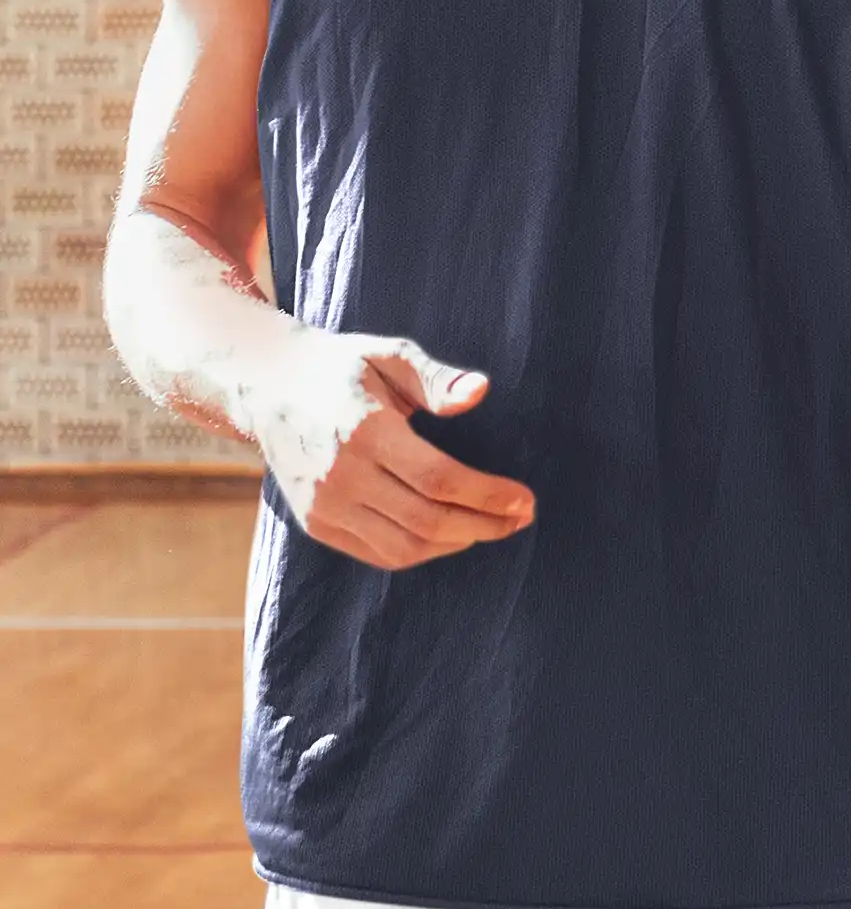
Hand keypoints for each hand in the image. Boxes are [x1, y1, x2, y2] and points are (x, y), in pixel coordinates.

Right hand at [266, 325, 536, 568]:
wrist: (268, 386)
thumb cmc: (342, 366)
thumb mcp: (388, 355)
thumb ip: (436, 378)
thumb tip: (480, 392)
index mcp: (364, 431)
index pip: (438, 479)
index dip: (487, 496)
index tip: (525, 500)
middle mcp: (340, 475)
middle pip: (426, 521)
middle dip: (483, 526)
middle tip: (519, 519)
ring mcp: (323, 505)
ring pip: (403, 548)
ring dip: (456, 544)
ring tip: (490, 527)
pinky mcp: (315, 523)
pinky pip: (377, 553)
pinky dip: (420, 551)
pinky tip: (449, 534)